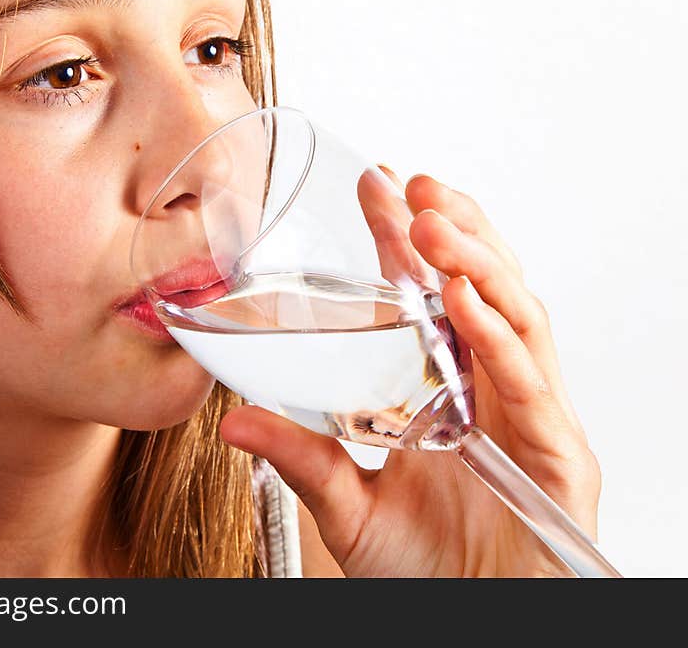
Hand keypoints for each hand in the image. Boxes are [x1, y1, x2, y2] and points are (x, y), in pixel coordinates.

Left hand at [220, 168, 600, 576]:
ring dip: (476, 263)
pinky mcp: (555, 455)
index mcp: (444, 389)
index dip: (405, 238)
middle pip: (478, 289)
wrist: (465, 626)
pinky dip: (499, 337)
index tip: (376, 185)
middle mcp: (489, 390)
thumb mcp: (346, 506)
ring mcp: (526, 416)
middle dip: (450, 229)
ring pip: (516, 317)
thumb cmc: (421, 571)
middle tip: (411, 184)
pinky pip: (530, 384)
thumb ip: (301, 458)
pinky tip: (466, 301)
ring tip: (436, 222)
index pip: (428, 295)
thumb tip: (232, 422)